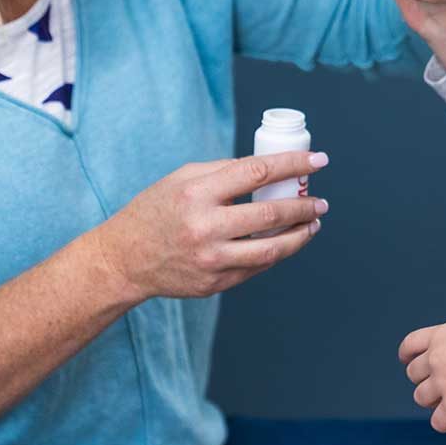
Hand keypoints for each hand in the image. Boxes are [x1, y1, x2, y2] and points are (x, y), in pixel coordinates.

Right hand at [98, 151, 329, 301]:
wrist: (125, 259)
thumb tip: (267, 169)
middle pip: (271, 212)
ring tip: (313, 224)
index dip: (294, 164)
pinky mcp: (214, 283)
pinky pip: (256, 267)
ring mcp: (211, 259)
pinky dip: (276, 252)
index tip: (318, 161)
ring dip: (300, 234)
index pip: (257, 172)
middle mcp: (205, 226)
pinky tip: (286, 241)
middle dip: (304, 205)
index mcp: (198, 192)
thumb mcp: (182, 178)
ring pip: (272, 248)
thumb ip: (222, 171)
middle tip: (320, 200)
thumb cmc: (156, 210)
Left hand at [399, 321, 445, 432]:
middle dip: (424, 380)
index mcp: (440, 336)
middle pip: (413, 373)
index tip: (407, 361)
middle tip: (439, 386)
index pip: (410, 344)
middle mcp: (435, 358)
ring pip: (420, 397)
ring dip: (432, 401)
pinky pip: (438, 421)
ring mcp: (443, 382)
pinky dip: (444, 423)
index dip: (407, 355)